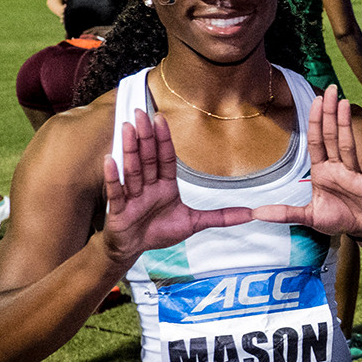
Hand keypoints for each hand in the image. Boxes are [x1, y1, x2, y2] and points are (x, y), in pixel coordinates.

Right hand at [101, 110, 252, 262]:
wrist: (133, 249)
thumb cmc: (159, 231)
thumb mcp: (194, 223)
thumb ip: (220, 217)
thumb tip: (251, 214)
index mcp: (165, 185)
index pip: (166, 158)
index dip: (164, 139)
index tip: (161, 118)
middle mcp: (148, 186)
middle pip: (148, 158)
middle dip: (146, 136)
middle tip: (141, 112)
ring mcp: (132, 196)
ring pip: (132, 169)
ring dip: (130, 149)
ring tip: (127, 127)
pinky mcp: (118, 210)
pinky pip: (115, 191)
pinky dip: (113, 176)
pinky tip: (110, 159)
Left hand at [252, 87, 361, 237]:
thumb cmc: (338, 218)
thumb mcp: (308, 217)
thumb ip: (284, 213)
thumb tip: (256, 214)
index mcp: (322, 171)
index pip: (317, 141)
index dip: (315, 122)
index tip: (315, 100)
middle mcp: (337, 167)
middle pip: (332, 136)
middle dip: (329, 113)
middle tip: (331, 89)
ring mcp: (354, 173)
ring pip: (347, 144)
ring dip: (344, 124)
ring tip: (343, 102)